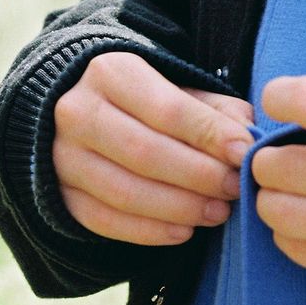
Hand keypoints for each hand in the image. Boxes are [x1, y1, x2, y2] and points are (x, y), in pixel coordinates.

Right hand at [52, 51, 254, 243]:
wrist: (82, 111)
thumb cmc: (146, 101)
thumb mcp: (179, 89)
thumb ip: (215, 111)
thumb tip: (248, 138)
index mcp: (111, 73)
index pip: (168, 109)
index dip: (210, 135)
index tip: (245, 154)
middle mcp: (77, 111)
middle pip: (145, 152)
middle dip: (198, 175)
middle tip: (235, 188)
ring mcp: (62, 156)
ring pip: (123, 191)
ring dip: (179, 207)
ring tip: (218, 212)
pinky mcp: (58, 193)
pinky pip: (103, 220)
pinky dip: (147, 231)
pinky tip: (183, 232)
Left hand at [250, 75, 305, 280]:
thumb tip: (278, 123)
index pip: (303, 99)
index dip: (278, 97)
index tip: (279, 105)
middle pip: (274, 164)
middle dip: (271, 161)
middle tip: (286, 163)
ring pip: (273, 209)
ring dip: (274, 199)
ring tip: (295, 194)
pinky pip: (289, 245)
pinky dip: (291, 233)